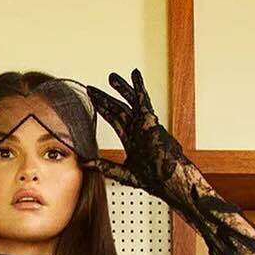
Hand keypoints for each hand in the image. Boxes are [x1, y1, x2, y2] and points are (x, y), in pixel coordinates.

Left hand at [82, 67, 191, 195]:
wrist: (169, 180)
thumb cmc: (154, 179)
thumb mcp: (122, 172)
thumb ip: (103, 165)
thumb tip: (84, 163)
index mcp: (133, 140)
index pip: (115, 120)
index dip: (103, 110)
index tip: (93, 101)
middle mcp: (138, 129)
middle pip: (119, 109)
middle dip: (105, 98)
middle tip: (92, 89)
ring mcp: (145, 124)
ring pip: (130, 101)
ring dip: (120, 89)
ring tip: (111, 78)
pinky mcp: (150, 120)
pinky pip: (144, 100)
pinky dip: (139, 87)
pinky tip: (134, 75)